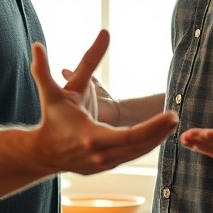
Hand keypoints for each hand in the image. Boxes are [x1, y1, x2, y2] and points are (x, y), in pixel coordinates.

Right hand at [28, 32, 176, 174]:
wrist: (42, 152)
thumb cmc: (51, 119)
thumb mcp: (54, 93)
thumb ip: (46, 69)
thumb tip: (37, 44)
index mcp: (90, 137)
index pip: (131, 135)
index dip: (153, 127)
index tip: (171, 115)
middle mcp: (100, 155)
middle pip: (139, 145)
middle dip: (160, 131)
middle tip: (175, 116)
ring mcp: (104, 164)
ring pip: (138, 153)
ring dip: (156, 138)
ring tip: (171, 123)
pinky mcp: (107, 167)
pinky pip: (132, 156)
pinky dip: (146, 145)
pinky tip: (158, 133)